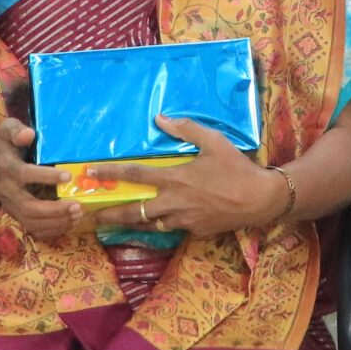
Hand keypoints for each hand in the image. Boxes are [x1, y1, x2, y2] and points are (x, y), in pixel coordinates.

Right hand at [0, 119, 85, 243]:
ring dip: (57, 222)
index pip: (25, 175)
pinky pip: (34, 230)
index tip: (67, 176)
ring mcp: (12, 207)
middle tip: (77, 205)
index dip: (46, 177)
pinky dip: (53, 231)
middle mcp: (9, 191)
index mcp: (7, 168)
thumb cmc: (4, 148)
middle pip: (29, 207)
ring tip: (78, 215)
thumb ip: (16, 131)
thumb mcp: (6, 131)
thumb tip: (30, 134)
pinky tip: (70, 223)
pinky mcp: (18, 216)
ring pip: (32, 223)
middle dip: (54, 210)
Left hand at [93, 116, 283, 238]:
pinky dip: (163, 226)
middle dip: (111, 214)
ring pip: (150, 225)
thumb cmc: (236, 168)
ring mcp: (183, 221)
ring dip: (132, 224)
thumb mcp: (213, 141)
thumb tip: (160, 118)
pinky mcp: (195, 232)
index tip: (90, 172)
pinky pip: (173, 230)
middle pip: (133, 211)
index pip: (135, 174)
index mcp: (175, 178)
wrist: (260, 200)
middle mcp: (173, 202)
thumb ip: (185, 129)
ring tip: (116, 225)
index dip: (110, 172)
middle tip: (93, 215)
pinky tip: (158, 223)